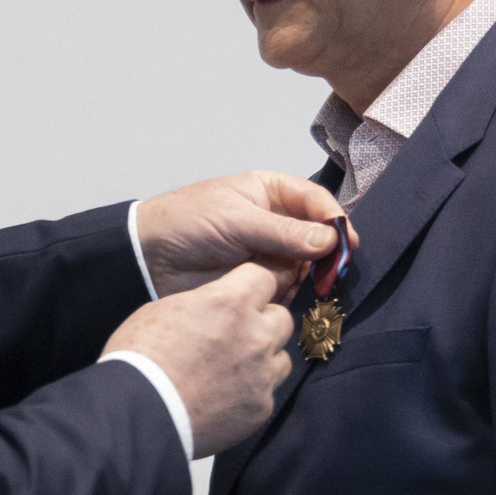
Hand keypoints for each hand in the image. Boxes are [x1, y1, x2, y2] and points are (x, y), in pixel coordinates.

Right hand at [105, 263, 294, 457]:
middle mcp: (256, 335)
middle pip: (282, 317)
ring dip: (264, 358)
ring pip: (282, 357)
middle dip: (264, 322)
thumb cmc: (141, 356)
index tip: (241, 295)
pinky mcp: (261, 407)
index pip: (265, 277)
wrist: (140, 412)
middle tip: (237, 334)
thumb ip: (202, 303)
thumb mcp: (164, 309)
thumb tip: (211, 307)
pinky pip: (267, 392)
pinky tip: (226, 397)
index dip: (252, 285)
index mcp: (230, 303)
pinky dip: (252, 392)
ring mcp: (262, 374)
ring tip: (233, 368)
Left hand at [136, 172, 357, 300]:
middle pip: (319, 236)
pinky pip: (289, 289)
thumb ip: (282, 232)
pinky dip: (296, 296)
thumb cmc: (187, 222)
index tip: (347, 241)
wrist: (148, 256)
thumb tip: (330, 240)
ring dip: (315, 277)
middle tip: (337, 273)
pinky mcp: (260, 282)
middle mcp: (276, 222)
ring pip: (308, 266)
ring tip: (317, 291)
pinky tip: (296, 302)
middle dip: (330, 253)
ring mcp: (270, 254)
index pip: (314, 200)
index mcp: (270, 193)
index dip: (334, 219)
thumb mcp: (236, 220)